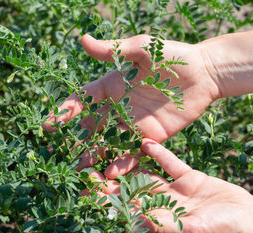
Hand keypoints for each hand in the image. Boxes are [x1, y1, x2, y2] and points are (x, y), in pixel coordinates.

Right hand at [43, 34, 219, 176]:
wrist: (204, 73)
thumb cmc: (171, 54)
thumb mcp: (140, 48)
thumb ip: (112, 50)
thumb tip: (82, 39)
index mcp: (111, 85)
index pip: (82, 100)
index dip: (65, 111)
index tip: (48, 123)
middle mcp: (118, 106)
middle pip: (92, 126)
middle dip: (76, 140)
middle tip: (61, 155)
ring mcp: (133, 123)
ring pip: (108, 142)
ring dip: (95, 156)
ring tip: (81, 171)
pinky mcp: (150, 136)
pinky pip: (133, 150)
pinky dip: (122, 161)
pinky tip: (112, 172)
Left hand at [96, 138, 252, 232]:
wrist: (251, 221)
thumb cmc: (222, 231)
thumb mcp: (191, 228)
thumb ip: (163, 223)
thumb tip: (132, 218)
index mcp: (158, 220)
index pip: (126, 208)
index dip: (107, 199)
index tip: (89, 187)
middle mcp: (162, 204)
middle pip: (131, 190)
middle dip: (111, 180)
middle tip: (90, 164)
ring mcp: (175, 190)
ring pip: (147, 175)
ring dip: (131, 165)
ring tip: (111, 150)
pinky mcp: (189, 177)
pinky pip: (170, 163)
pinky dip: (159, 154)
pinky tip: (145, 142)